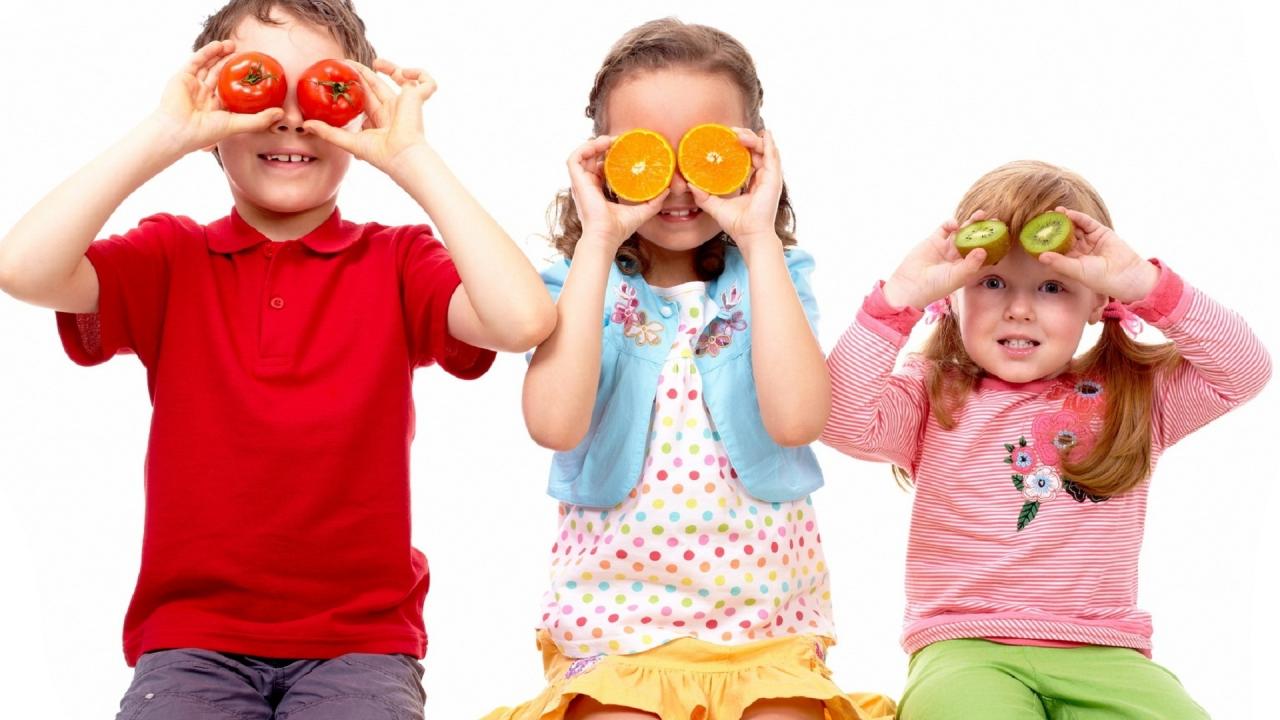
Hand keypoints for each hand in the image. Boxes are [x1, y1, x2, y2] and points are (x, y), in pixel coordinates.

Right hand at [151, 40, 284, 154]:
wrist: (179, 131)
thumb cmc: (205, 132)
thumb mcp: (237, 125)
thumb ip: (259, 120)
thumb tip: (281, 114)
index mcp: (216, 107)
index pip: (231, 89)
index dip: (241, 79)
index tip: (254, 70)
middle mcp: (204, 95)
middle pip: (219, 73)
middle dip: (231, 62)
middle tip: (245, 53)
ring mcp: (193, 85)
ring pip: (208, 65)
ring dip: (220, 54)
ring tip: (233, 45)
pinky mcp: (182, 77)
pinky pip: (196, 61)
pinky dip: (207, 52)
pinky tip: (218, 45)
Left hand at [302, 58, 436, 174]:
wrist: (401, 156)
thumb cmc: (380, 154)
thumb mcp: (348, 141)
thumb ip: (327, 132)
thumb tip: (305, 125)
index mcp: (379, 120)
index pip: (365, 98)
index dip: (355, 86)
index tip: (342, 76)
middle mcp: (393, 110)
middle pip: (377, 85)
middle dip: (364, 73)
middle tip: (347, 62)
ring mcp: (406, 104)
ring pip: (401, 79)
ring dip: (391, 67)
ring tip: (377, 62)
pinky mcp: (418, 98)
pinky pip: (427, 82)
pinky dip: (420, 74)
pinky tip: (405, 72)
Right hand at [567, 135, 668, 250]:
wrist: (606, 237)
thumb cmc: (619, 229)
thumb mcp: (641, 212)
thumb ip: (654, 201)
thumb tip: (667, 190)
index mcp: (597, 192)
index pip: (600, 168)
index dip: (609, 157)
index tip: (623, 149)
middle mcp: (587, 186)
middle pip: (591, 159)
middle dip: (602, 146)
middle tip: (618, 141)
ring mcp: (580, 184)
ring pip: (581, 156)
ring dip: (593, 144)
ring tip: (609, 140)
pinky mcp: (577, 182)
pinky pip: (574, 159)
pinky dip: (584, 148)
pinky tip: (600, 144)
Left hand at [691, 128, 781, 254]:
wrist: (748, 234)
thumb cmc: (736, 223)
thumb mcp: (715, 206)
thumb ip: (703, 196)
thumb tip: (689, 184)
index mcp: (751, 182)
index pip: (747, 158)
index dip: (739, 146)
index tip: (726, 138)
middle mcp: (762, 178)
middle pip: (756, 150)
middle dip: (745, 138)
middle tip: (730, 132)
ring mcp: (769, 177)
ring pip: (764, 150)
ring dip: (753, 138)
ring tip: (739, 133)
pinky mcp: (773, 179)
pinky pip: (773, 156)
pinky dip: (769, 144)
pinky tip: (764, 134)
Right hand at [882, 211, 992, 309]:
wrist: (910, 285)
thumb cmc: (934, 287)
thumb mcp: (956, 278)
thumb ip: (970, 264)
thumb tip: (983, 250)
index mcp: (967, 267)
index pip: (984, 253)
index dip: (994, 243)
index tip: (1003, 233)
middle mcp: (958, 256)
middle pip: (975, 239)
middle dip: (985, 230)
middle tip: (996, 220)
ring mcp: (946, 248)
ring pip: (962, 232)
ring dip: (971, 223)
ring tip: (980, 214)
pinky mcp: (934, 240)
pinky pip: (945, 229)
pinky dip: (950, 224)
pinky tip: (955, 224)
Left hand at [1037, 207, 1159, 302]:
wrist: (1127, 275)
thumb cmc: (1101, 278)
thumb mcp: (1077, 271)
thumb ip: (1059, 263)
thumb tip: (1040, 256)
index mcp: (1071, 261)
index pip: (1055, 248)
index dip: (1045, 242)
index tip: (1032, 235)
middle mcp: (1079, 249)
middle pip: (1062, 235)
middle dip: (1051, 228)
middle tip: (1038, 220)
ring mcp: (1089, 239)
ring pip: (1073, 227)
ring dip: (1062, 220)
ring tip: (1050, 213)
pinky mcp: (1100, 231)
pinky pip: (1086, 222)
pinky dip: (1076, 217)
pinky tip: (1066, 213)